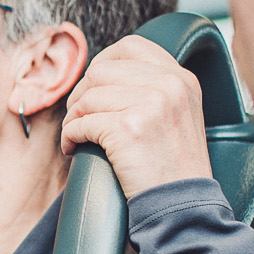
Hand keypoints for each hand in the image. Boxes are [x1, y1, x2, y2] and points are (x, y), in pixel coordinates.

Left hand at [60, 37, 213, 199]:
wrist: (183, 206)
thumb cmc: (175, 168)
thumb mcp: (179, 115)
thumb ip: (155, 88)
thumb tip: (105, 72)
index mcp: (182, 78)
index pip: (130, 47)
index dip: (103, 64)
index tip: (94, 87)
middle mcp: (169, 85)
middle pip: (101, 70)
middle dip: (82, 94)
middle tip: (79, 116)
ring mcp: (150, 105)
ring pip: (88, 96)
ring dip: (74, 117)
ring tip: (77, 136)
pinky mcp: (128, 128)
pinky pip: (81, 122)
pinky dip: (70, 136)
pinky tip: (75, 148)